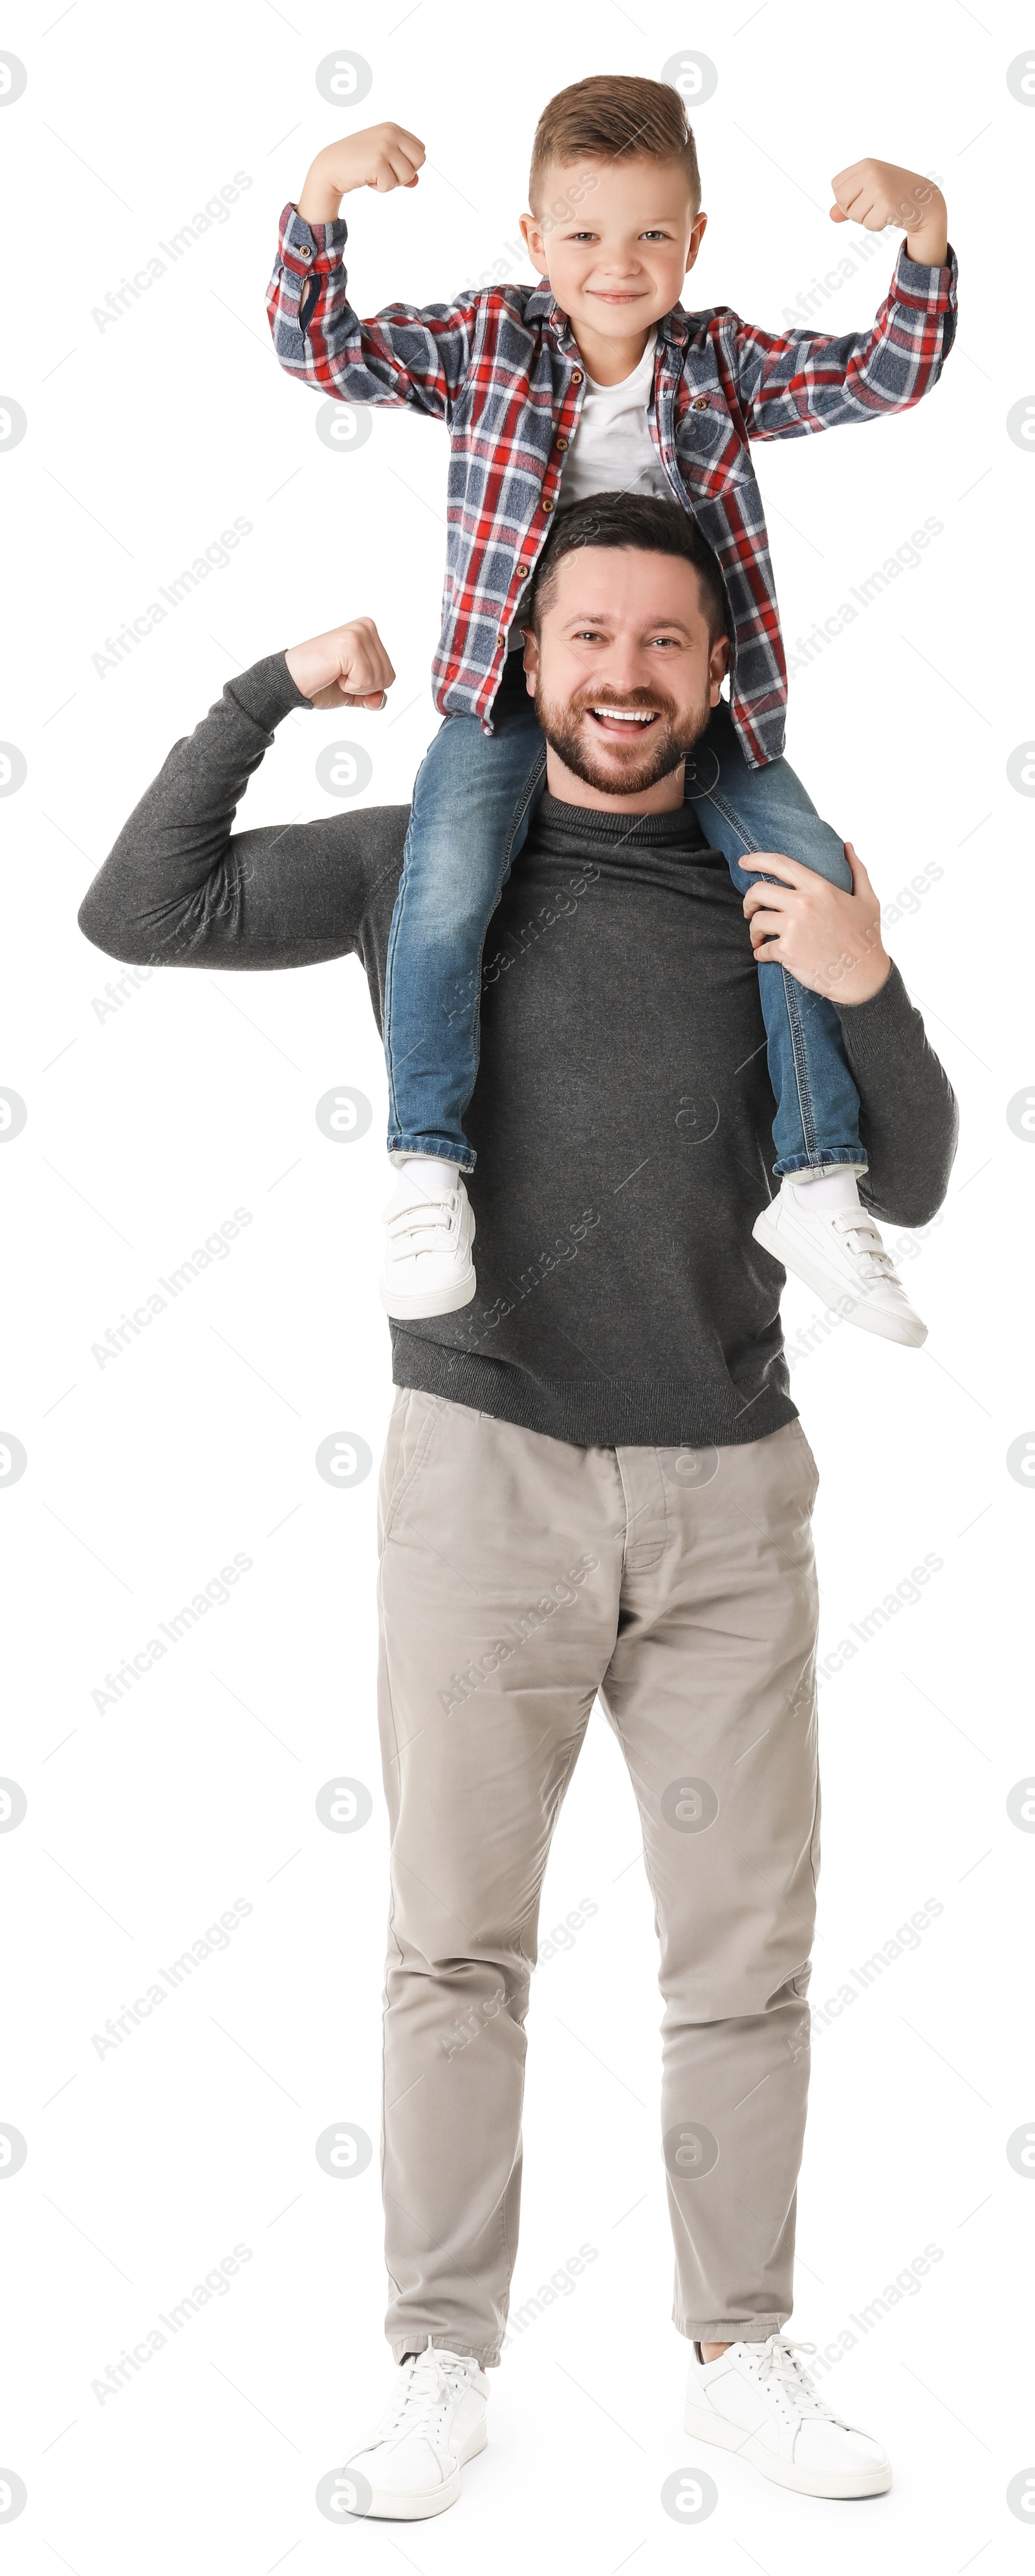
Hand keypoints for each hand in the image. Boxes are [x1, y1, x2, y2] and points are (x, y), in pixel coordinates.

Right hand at [284, 617, 395, 711]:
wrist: (291, 682)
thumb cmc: (319, 682)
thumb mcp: (353, 692)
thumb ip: (372, 696)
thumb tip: (381, 700)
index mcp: (369, 632)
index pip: (389, 674)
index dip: (367, 687)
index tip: (344, 675)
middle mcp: (365, 627)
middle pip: (388, 677)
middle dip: (364, 687)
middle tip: (338, 675)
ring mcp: (358, 633)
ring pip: (379, 679)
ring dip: (355, 687)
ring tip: (335, 672)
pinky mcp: (350, 644)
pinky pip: (366, 680)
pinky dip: (349, 686)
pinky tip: (333, 673)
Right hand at [296, 123, 424, 223]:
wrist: (330, 167)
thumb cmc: (356, 163)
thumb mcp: (382, 160)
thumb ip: (401, 168)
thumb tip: (416, 181)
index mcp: (393, 128)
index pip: (420, 150)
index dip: (408, 165)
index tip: (390, 166)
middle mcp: (391, 133)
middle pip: (419, 162)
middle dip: (404, 174)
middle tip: (384, 174)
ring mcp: (385, 146)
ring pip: (408, 175)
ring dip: (392, 183)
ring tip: (374, 175)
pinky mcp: (378, 161)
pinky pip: (392, 185)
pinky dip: (380, 188)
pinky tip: (367, 179)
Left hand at [741, 843, 891, 1003]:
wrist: (864, 976)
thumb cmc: (867, 938)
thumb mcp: (868, 899)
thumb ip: (857, 870)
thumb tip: (847, 846)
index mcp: (820, 888)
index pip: (780, 864)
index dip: (756, 859)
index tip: (743, 862)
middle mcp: (803, 904)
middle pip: (758, 891)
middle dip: (748, 901)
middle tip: (749, 910)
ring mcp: (793, 928)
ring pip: (756, 921)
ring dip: (754, 931)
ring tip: (759, 937)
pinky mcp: (787, 951)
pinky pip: (761, 949)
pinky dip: (760, 953)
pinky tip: (765, 955)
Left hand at [829, 157, 946, 264]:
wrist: (925, 201)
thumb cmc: (896, 194)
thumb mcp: (871, 191)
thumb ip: (849, 202)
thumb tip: (831, 216)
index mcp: (865, 165)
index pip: (837, 186)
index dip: (846, 198)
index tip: (864, 197)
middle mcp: (871, 172)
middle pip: (842, 202)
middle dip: (854, 211)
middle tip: (874, 205)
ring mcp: (879, 188)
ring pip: (854, 216)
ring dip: (867, 219)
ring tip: (884, 209)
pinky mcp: (887, 205)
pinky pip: (868, 224)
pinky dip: (877, 225)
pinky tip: (891, 215)